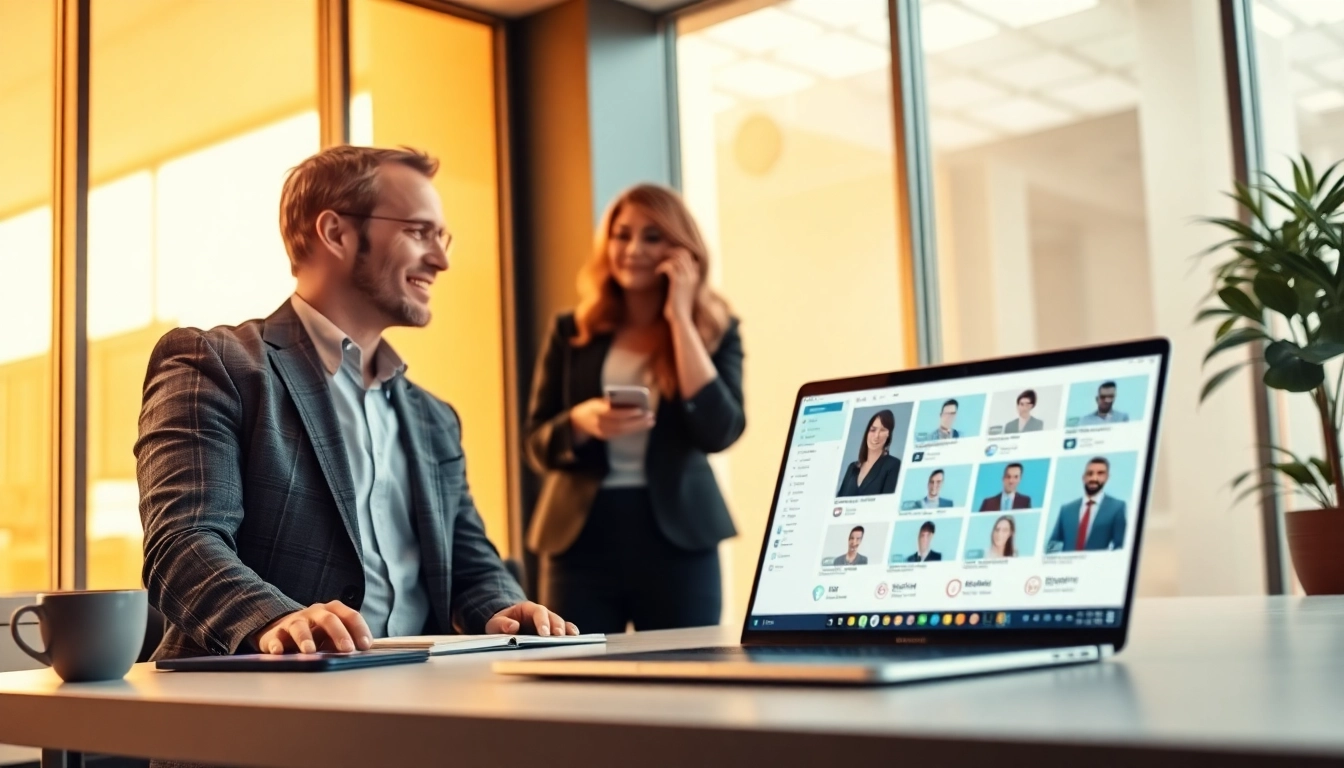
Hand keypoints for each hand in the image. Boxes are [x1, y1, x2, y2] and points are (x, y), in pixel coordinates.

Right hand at [252, 601, 372, 654]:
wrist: (282, 630)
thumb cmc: (315, 634)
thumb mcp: (332, 635)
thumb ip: (346, 640)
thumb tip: (364, 653)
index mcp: (332, 611)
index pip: (350, 616)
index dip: (359, 629)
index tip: (365, 645)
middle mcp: (314, 613)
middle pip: (329, 619)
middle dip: (339, 633)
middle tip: (347, 649)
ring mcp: (294, 622)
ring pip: (300, 626)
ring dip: (306, 638)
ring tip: (310, 652)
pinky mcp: (276, 634)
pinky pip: (275, 638)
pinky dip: (276, 645)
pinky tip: (279, 652)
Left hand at [485, 601, 578, 636]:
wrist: (505, 625)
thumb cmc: (501, 624)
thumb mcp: (495, 623)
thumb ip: (501, 624)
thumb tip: (513, 626)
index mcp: (528, 609)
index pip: (538, 612)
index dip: (543, 622)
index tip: (544, 633)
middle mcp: (541, 614)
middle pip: (553, 617)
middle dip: (557, 627)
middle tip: (559, 637)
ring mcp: (548, 622)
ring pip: (561, 623)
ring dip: (565, 631)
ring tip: (570, 639)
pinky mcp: (552, 630)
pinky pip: (564, 629)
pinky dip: (569, 632)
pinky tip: (575, 637)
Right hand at [569, 397, 653, 440]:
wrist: (577, 421)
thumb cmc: (591, 407)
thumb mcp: (598, 400)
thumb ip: (611, 402)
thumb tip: (631, 401)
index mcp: (595, 409)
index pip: (612, 412)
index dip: (626, 412)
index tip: (640, 409)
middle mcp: (597, 422)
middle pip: (620, 424)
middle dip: (636, 421)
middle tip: (650, 416)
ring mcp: (601, 432)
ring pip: (622, 431)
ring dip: (637, 426)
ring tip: (650, 422)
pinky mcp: (605, 437)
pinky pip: (621, 434)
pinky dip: (632, 430)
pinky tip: (642, 426)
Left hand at [656, 246, 697, 322]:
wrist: (681, 319)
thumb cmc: (680, 309)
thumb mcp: (684, 294)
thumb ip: (683, 284)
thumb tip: (675, 280)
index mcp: (695, 277)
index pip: (690, 256)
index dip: (678, 254)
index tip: (668, 259)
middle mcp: (693, 275)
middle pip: (684, 254)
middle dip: (671, 253)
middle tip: (661, 258)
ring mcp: (686, 278)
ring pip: (676, 258)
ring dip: (665, 260)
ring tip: (659, 267)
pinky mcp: (677, 282)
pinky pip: (669, 266)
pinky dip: (662, 267)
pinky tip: (657, 273)